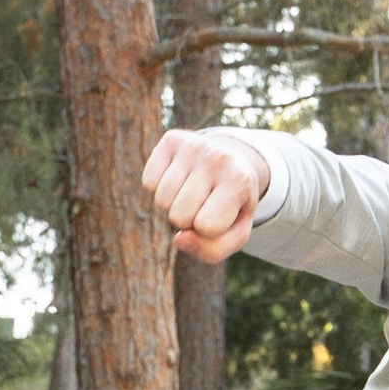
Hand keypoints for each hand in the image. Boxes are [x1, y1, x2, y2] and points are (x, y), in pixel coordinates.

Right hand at [143, 125, 268, 260]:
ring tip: (192, 190)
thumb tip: (178, 239)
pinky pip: (149, 182)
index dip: (208, 230)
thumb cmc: (231, 205)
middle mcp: (216, 158)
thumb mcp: (234, 234)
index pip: (205, 227)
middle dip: (188, 219)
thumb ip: (211, 250)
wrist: (233, 162)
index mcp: (239, 181)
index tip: (220, 213)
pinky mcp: (172, 139)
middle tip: (204, 202)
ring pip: (161, 200)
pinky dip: (159, 187)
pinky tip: (178, 178)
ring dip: (172, 205)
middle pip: (179, 216)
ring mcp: (193, 145)